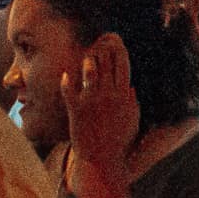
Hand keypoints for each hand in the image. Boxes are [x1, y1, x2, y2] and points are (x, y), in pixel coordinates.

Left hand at [66, 36, 139, 190]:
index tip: (116, 39)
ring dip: (88, 61)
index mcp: (124, 95)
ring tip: (87, 56)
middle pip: (107, 64)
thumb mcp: (133, 119)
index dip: (119, 49)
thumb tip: (130, 87)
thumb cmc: (120, 140)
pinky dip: (67, 82)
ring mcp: (92, 101)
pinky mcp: (76, 110)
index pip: (123, 65)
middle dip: (104, 48)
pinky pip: (69, 90)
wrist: (102, 159)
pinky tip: (65, 76)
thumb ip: (132, 102)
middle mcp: (109, 94)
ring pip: (90, 72)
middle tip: (99, 39)